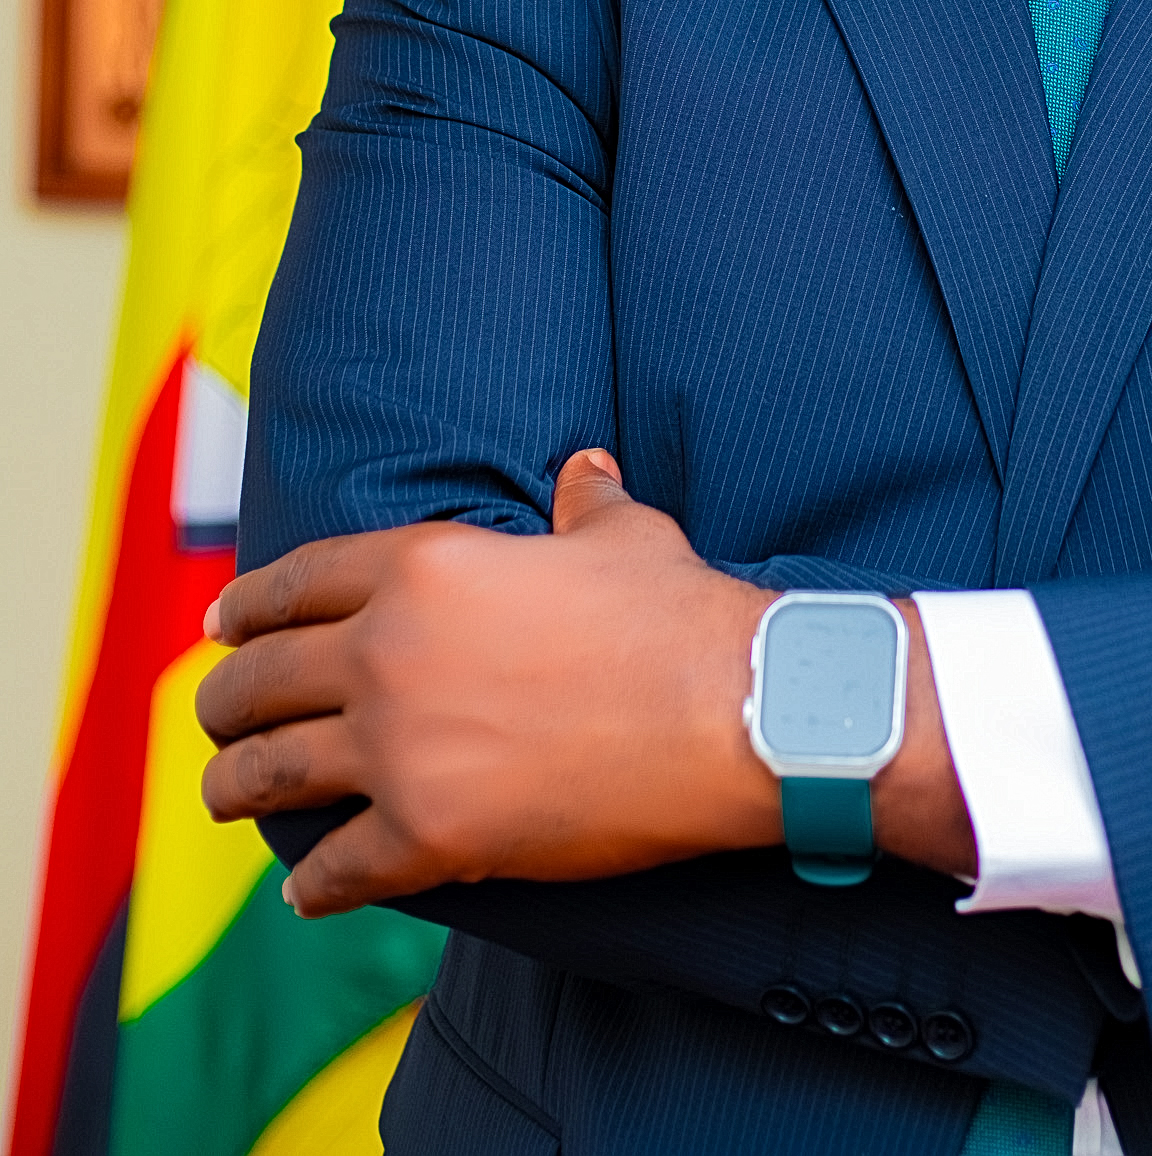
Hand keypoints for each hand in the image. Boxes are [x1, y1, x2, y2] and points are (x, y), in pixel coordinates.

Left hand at [198, 453, 782, 913]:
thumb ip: (585, 500)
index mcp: (425, 566)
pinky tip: (303, 889)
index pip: (297, 582)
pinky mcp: (425, 835)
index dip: (247, 607)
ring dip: (234, 786)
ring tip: (225, 794)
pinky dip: (312, 882)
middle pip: (261, 678)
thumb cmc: (680, 614)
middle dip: (225, 700)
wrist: (731, 711)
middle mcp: (388, 651)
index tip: (222, 625)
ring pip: (269, 772)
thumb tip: (585, 468)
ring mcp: (398, 748)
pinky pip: (335, 868)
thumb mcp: (625, 534)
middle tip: (216, 715)